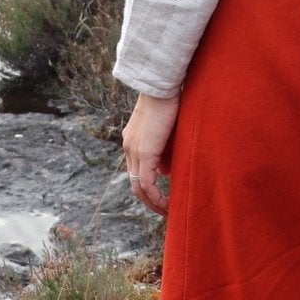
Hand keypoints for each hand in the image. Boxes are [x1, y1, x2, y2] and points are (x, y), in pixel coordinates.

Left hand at [123, 93, 179, 215]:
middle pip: (135, 182)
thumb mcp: (167, 129)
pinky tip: (167, 204)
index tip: (162, 195)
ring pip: (139, 187)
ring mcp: (134, 151)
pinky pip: (147, 183)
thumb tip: (166, 171)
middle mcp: (129, 148)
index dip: (148, 185)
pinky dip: (156, 196)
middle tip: (164, 210)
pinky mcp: (144, 153)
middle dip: (149, 200)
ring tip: (167, 212)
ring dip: (153, 203)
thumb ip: (165, 149)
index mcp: (132, 141)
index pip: (137, 170)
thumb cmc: (169, 100)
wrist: (161, 87)